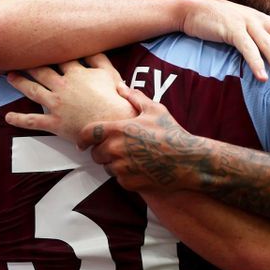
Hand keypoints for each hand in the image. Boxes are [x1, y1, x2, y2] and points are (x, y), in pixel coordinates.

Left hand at [5, 53, 132, 143]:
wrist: (112, 123)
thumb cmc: (114, 99)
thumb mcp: (110, 74)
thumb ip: (99, 59)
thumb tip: (91, 47)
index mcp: (76, 73)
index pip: (60, 58)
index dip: (50, 52)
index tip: (42, 46)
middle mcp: (62, 86)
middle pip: (41, 71)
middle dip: (29, 65)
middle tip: (18, 59)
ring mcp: (56, 104)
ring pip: (33, 90)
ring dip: (19, 83)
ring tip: (10, 77)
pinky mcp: (54, 122)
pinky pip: (32, 121)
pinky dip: (19, 119)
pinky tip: (8, 116)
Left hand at [80, 88, 200, 192]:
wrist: (187, 160)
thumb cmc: (171, 133)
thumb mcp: (155, 110)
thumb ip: (135, 97)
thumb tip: (121, 86)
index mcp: (118, 129)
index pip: (88, 133)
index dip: (82, 138)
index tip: (82, 143)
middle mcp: (115, 149)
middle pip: (95, 154)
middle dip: (103, 152)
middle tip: (118, 149)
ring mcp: (121, 167)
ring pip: (107, 167)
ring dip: (114, 164)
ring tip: (132, 159)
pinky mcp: (128, 182)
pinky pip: (119, 179)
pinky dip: (125, 175)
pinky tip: (140, 169)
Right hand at [180, 0, 269, 84]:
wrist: (193, 10)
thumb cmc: (220, 23)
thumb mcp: (245, 29)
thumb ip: (261, 39)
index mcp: (266, 21)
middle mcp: (260, 20)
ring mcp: (246, 23)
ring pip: (268, 45)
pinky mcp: (231, 30)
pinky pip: (246, 48)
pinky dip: (254, 63)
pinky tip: (261, 77)